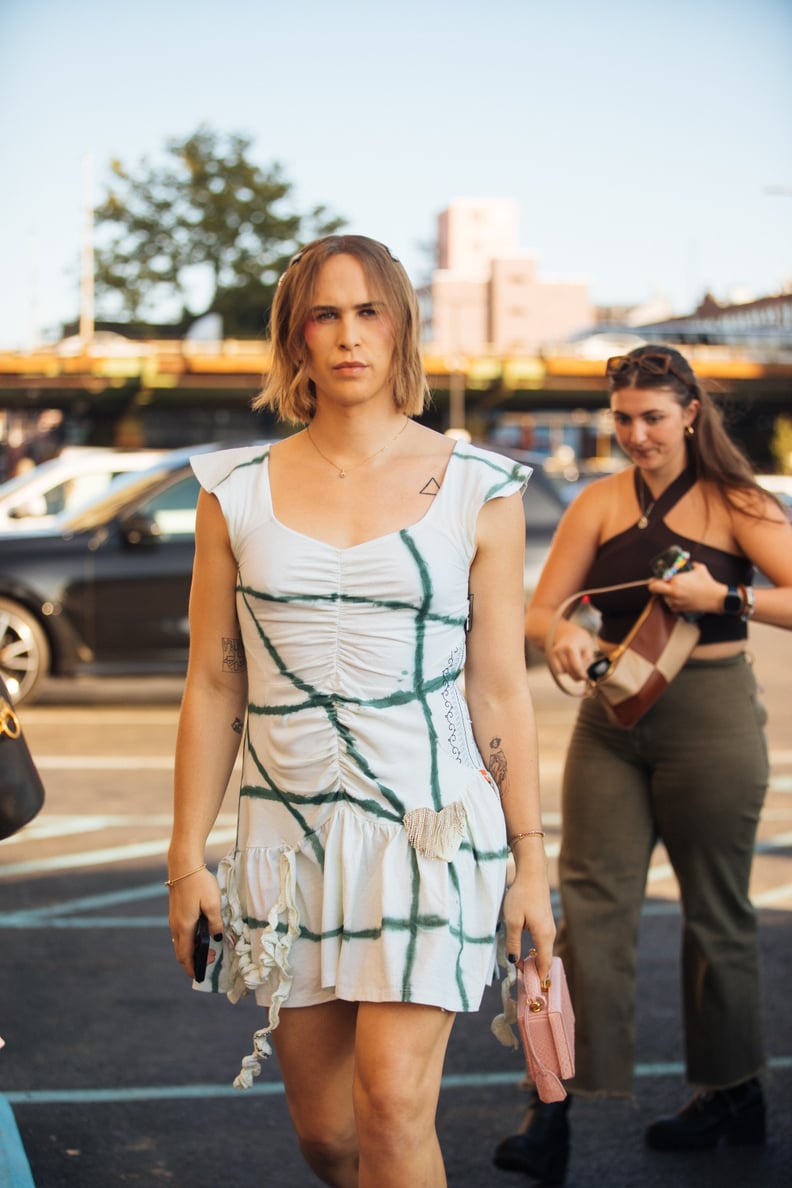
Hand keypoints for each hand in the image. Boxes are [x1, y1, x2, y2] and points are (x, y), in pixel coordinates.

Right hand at [168, 868, 222, 978]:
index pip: (185, 956)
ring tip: (209, 946)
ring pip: (180, 943)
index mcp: (184, 927)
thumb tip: (217, 937)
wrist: (183, 866)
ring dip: (192, 950)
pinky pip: (180, 934)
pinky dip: (188, 940)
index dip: (192, 968)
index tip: (201, 975)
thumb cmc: (199, 883)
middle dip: (194, 960)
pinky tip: (200, 933)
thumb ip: (215, 923)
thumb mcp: (213, 903)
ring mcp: (174, 920)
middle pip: (181, 952)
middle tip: (212, 956)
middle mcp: (176, 926)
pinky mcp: (175, 913)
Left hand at [502, 863, 555, 983]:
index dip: (538, 978)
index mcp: (544, 936)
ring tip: (521, 968)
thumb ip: (513, 942)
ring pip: (543, 950)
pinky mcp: (544, 921)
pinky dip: (536, 951)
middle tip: (522, 980)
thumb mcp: (512, 921)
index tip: (530, 988)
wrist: (532, 874)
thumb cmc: (522, 896)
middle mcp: (550, 934)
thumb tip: (514, 961)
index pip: (544, 964)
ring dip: (534, 960)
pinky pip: (542, 942)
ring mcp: (548, 927)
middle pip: (545, 959)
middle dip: (535, 971)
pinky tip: (525, 952)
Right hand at [549, 622, 596, 682]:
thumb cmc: (581, 642)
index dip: (582, 675)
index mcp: (571, 647)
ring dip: (570, 672)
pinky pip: (557, 671)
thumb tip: (584, 677)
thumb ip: (587, 663)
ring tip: (575, 664)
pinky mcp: (550, 657)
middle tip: (583, 675)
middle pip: (569, 670)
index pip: (576, 666)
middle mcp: (559, 650)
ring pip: (563, 672)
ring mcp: (553, 654)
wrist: (569, 633)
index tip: (587, 678)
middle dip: (577, 675)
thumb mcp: (589, 650)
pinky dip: (564, 670)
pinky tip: (569, 664)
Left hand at [647, 561, 717, 616]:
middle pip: (654, 589)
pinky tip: (681, 598)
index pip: (656, 580)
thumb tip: (689, 563)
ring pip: (663, 598)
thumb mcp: (699, 568)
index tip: (654, 579)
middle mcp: (673, 591)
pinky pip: (671, 606)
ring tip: (675, 592)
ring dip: (666, 595)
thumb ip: (691, 564)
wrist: (716, 598)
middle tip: (656, 585)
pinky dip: (674, 603)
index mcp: (676, 580)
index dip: (654, 580)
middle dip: (653, 586)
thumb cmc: (708, 583)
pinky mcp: (680, 609)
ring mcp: (675, 601)